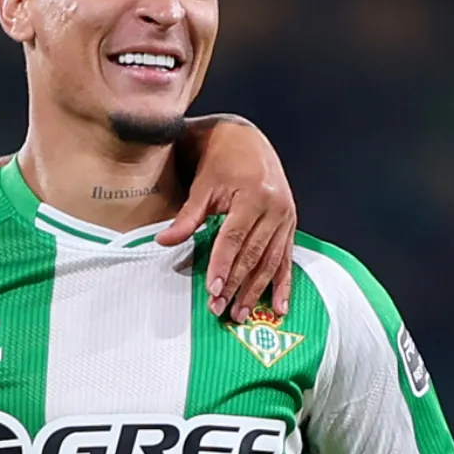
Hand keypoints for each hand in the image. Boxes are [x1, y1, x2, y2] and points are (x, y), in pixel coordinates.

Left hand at [158, 114, 295, 316]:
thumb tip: (163, 241)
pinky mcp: (290, 224)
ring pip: (271, 261)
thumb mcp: (202, 184)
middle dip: (236, 285)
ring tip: (242, 314)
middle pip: (253, 254)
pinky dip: (282, 284)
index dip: (223, 265)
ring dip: (257, 291)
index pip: (234, 238)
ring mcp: (286, 217)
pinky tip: (279, 307)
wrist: (246, 138)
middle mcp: (275, 207)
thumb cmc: (220, 159)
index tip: (213, 289)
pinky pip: (287, 258)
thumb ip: (187, 216)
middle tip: (222, 310)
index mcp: (253, 195)